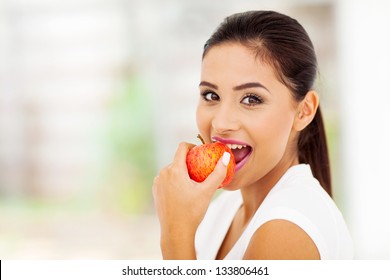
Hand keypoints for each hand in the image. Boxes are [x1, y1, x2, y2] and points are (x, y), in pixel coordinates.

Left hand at [152, 142, 229, 258]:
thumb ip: (218, 173)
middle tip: (200, 172)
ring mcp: (158, 182)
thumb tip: (226, 157)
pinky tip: (183, 192)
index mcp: (175, 170)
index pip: (182, 147)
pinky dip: (174, 181)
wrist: (176, 232)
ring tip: (192, 184)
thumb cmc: (192, 212)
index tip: (201, 153)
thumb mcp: (207, 191)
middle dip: (189, 163)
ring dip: (182, 172)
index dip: (192, 146)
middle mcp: (163, 173)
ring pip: (171, 170)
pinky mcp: (156, 191)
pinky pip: (166, 180)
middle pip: (177, 160)